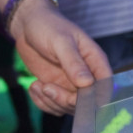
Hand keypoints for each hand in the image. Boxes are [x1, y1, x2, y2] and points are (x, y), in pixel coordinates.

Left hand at [9, 0, 111, 114]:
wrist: (28, 25)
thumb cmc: (48, 26)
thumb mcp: (61, 41)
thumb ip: (74, 63)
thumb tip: (87, 84)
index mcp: (95, 62)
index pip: (104, 87)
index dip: (94, 98)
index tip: (74, 99)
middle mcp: (87, 76)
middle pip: (86, 102)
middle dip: (65, 101)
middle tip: (47, 87)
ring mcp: (71, 84)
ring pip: (68, 107)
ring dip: (51, 102)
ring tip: (37, 85)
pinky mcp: (56, 88)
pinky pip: (54, 106)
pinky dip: (42, 102)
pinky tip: (34, 87)